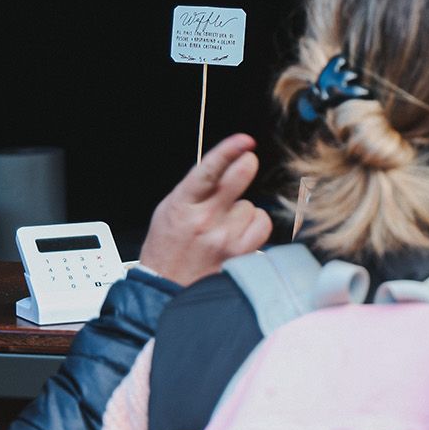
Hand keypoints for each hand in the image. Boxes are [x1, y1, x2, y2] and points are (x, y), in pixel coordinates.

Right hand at [138, 134, 271, 285]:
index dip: (228, 151)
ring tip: (225, 224)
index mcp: (182, 205)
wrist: (166, 288)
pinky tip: (239, 234)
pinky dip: (255, 226)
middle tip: (247, 163)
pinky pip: (262, 225)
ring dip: (242, 211)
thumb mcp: (169, 209)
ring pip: (251, 206)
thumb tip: (223, 164)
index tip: (244, 141)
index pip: (208, 171)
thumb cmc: (168, 247)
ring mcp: (225, 238)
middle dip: (246, 166)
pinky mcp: (241, 254)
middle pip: (239, 179)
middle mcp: (204, 220)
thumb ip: (195, 188)